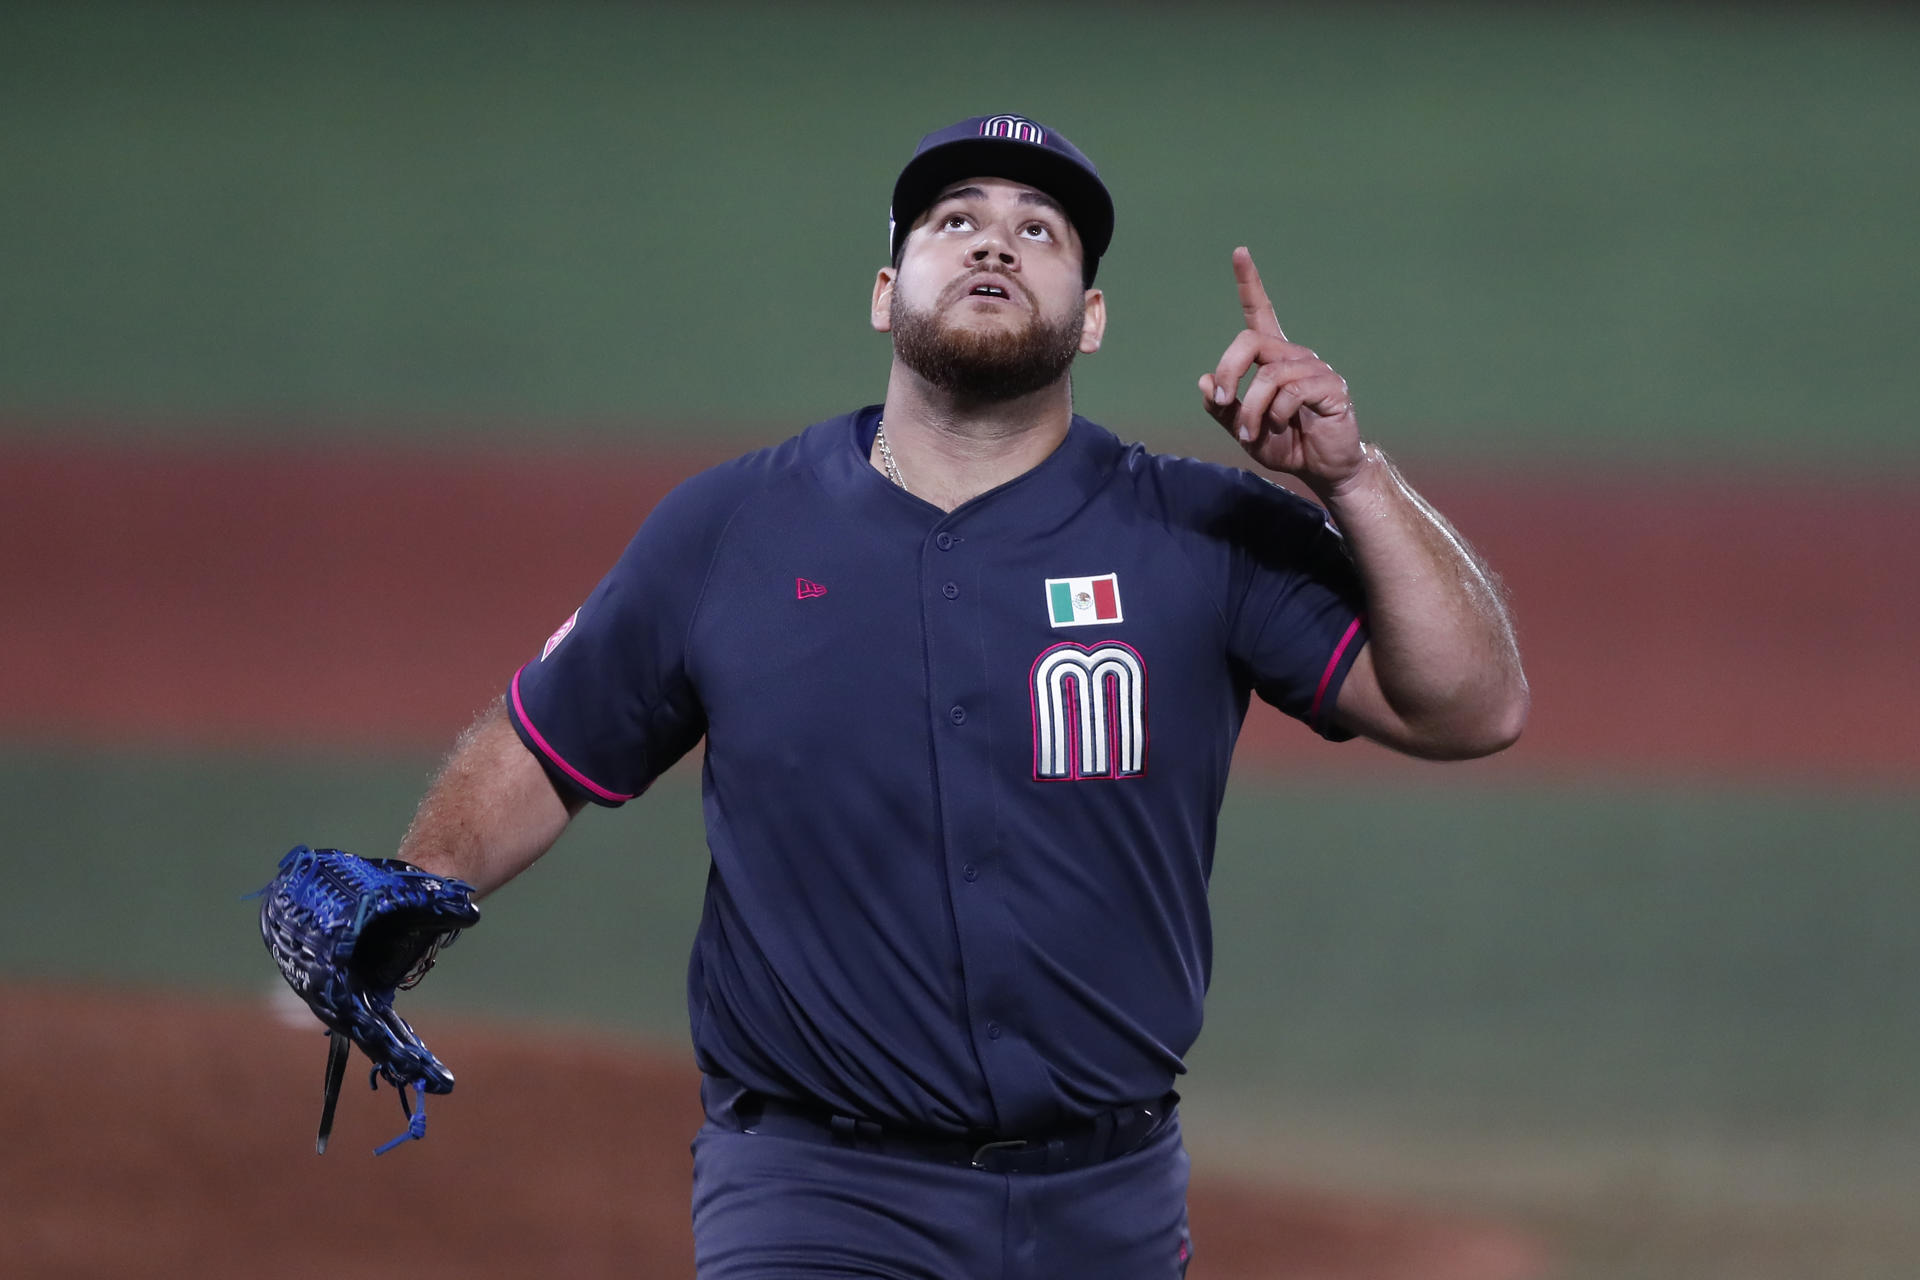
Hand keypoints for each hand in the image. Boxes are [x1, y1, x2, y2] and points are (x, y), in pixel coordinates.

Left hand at [1198, 247, 1365, 495]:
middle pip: (1251, 341)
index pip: (1260, 313)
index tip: (1240, 252)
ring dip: (1252, 409)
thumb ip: (1223, 408)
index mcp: (1273, 359)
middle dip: (1229, 371)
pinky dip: (1277, 415)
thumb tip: (1205, 381)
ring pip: (1269, 375)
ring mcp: (1315, 369)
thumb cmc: (1285, 444)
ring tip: (1250, 433)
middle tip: (1223, 401)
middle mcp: (1294, 356)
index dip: (1250, 283)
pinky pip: (1293, 392)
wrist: (1322, 468)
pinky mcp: (1331, 387)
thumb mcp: (1243, 429)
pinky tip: (1281, 427)